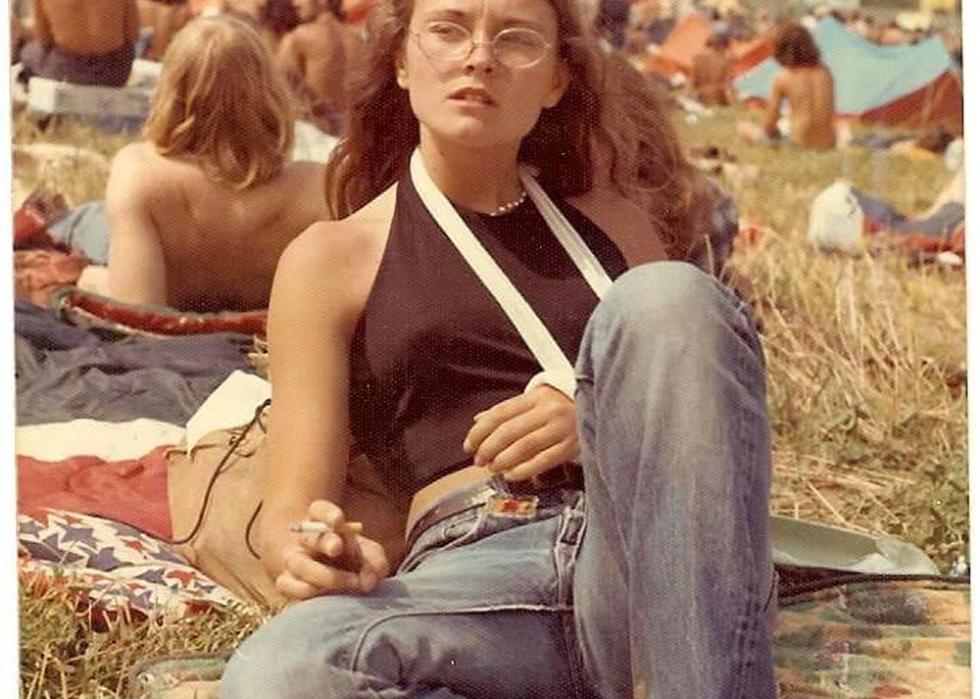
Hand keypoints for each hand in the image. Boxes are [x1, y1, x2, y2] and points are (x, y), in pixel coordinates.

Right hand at [275, 499, 389, 600]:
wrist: (332, 576)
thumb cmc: (354, 560)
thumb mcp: (370, 555)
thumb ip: (375, 562)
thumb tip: (368, 581)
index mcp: (324, 522)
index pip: (320, 510)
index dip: (328, 514)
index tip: (338, 520)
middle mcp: (305, 539)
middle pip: (309, 536)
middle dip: (324, 542)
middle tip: (338, 548)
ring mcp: (294, 561)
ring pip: (298, 565)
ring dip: (326, 576)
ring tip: (353, 582)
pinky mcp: (287, 582)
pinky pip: (289, 587)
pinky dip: (311, 593)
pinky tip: (332, 596)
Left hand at [462, 385, 578, 481]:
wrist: (601, 405)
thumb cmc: (564, 404)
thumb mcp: (537, 399)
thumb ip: (509, 410)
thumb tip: (479, 421)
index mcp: (537, 397)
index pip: (500, 413)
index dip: (480, 431)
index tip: (469, 445)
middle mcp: (548, 411)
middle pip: (509, 431)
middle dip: (488, 448)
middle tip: (479, 459)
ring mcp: (561, 429)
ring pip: (524, 446)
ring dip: (503, 460)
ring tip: (492, 467)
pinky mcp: (572, 446)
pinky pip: (543, 460)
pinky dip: (524, 469)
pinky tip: (511, 474)